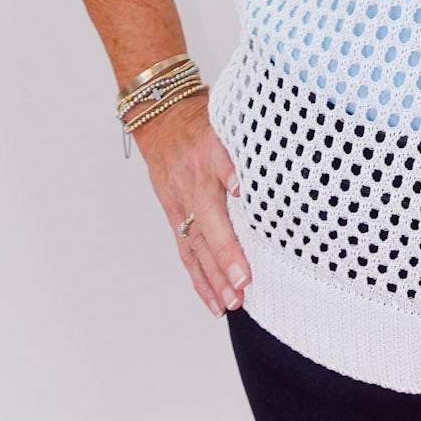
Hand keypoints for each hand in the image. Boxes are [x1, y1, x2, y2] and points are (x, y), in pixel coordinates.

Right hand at [132, 98, 250, 316]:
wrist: (162, 118)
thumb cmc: (203, 122)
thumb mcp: (227, 121)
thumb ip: (244, 145)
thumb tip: (258, 174)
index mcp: (207, 153)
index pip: (221, 171)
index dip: (232, 185)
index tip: (244, 202)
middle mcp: (191, 181)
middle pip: (207, 222)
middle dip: (225, 255)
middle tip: (244, 283)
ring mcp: (180, 202)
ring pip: (196, 244)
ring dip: (214, 277)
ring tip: (232, 302)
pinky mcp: (174, 215)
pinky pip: (187, 251)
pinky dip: (200, 279)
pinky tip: (215, 302)